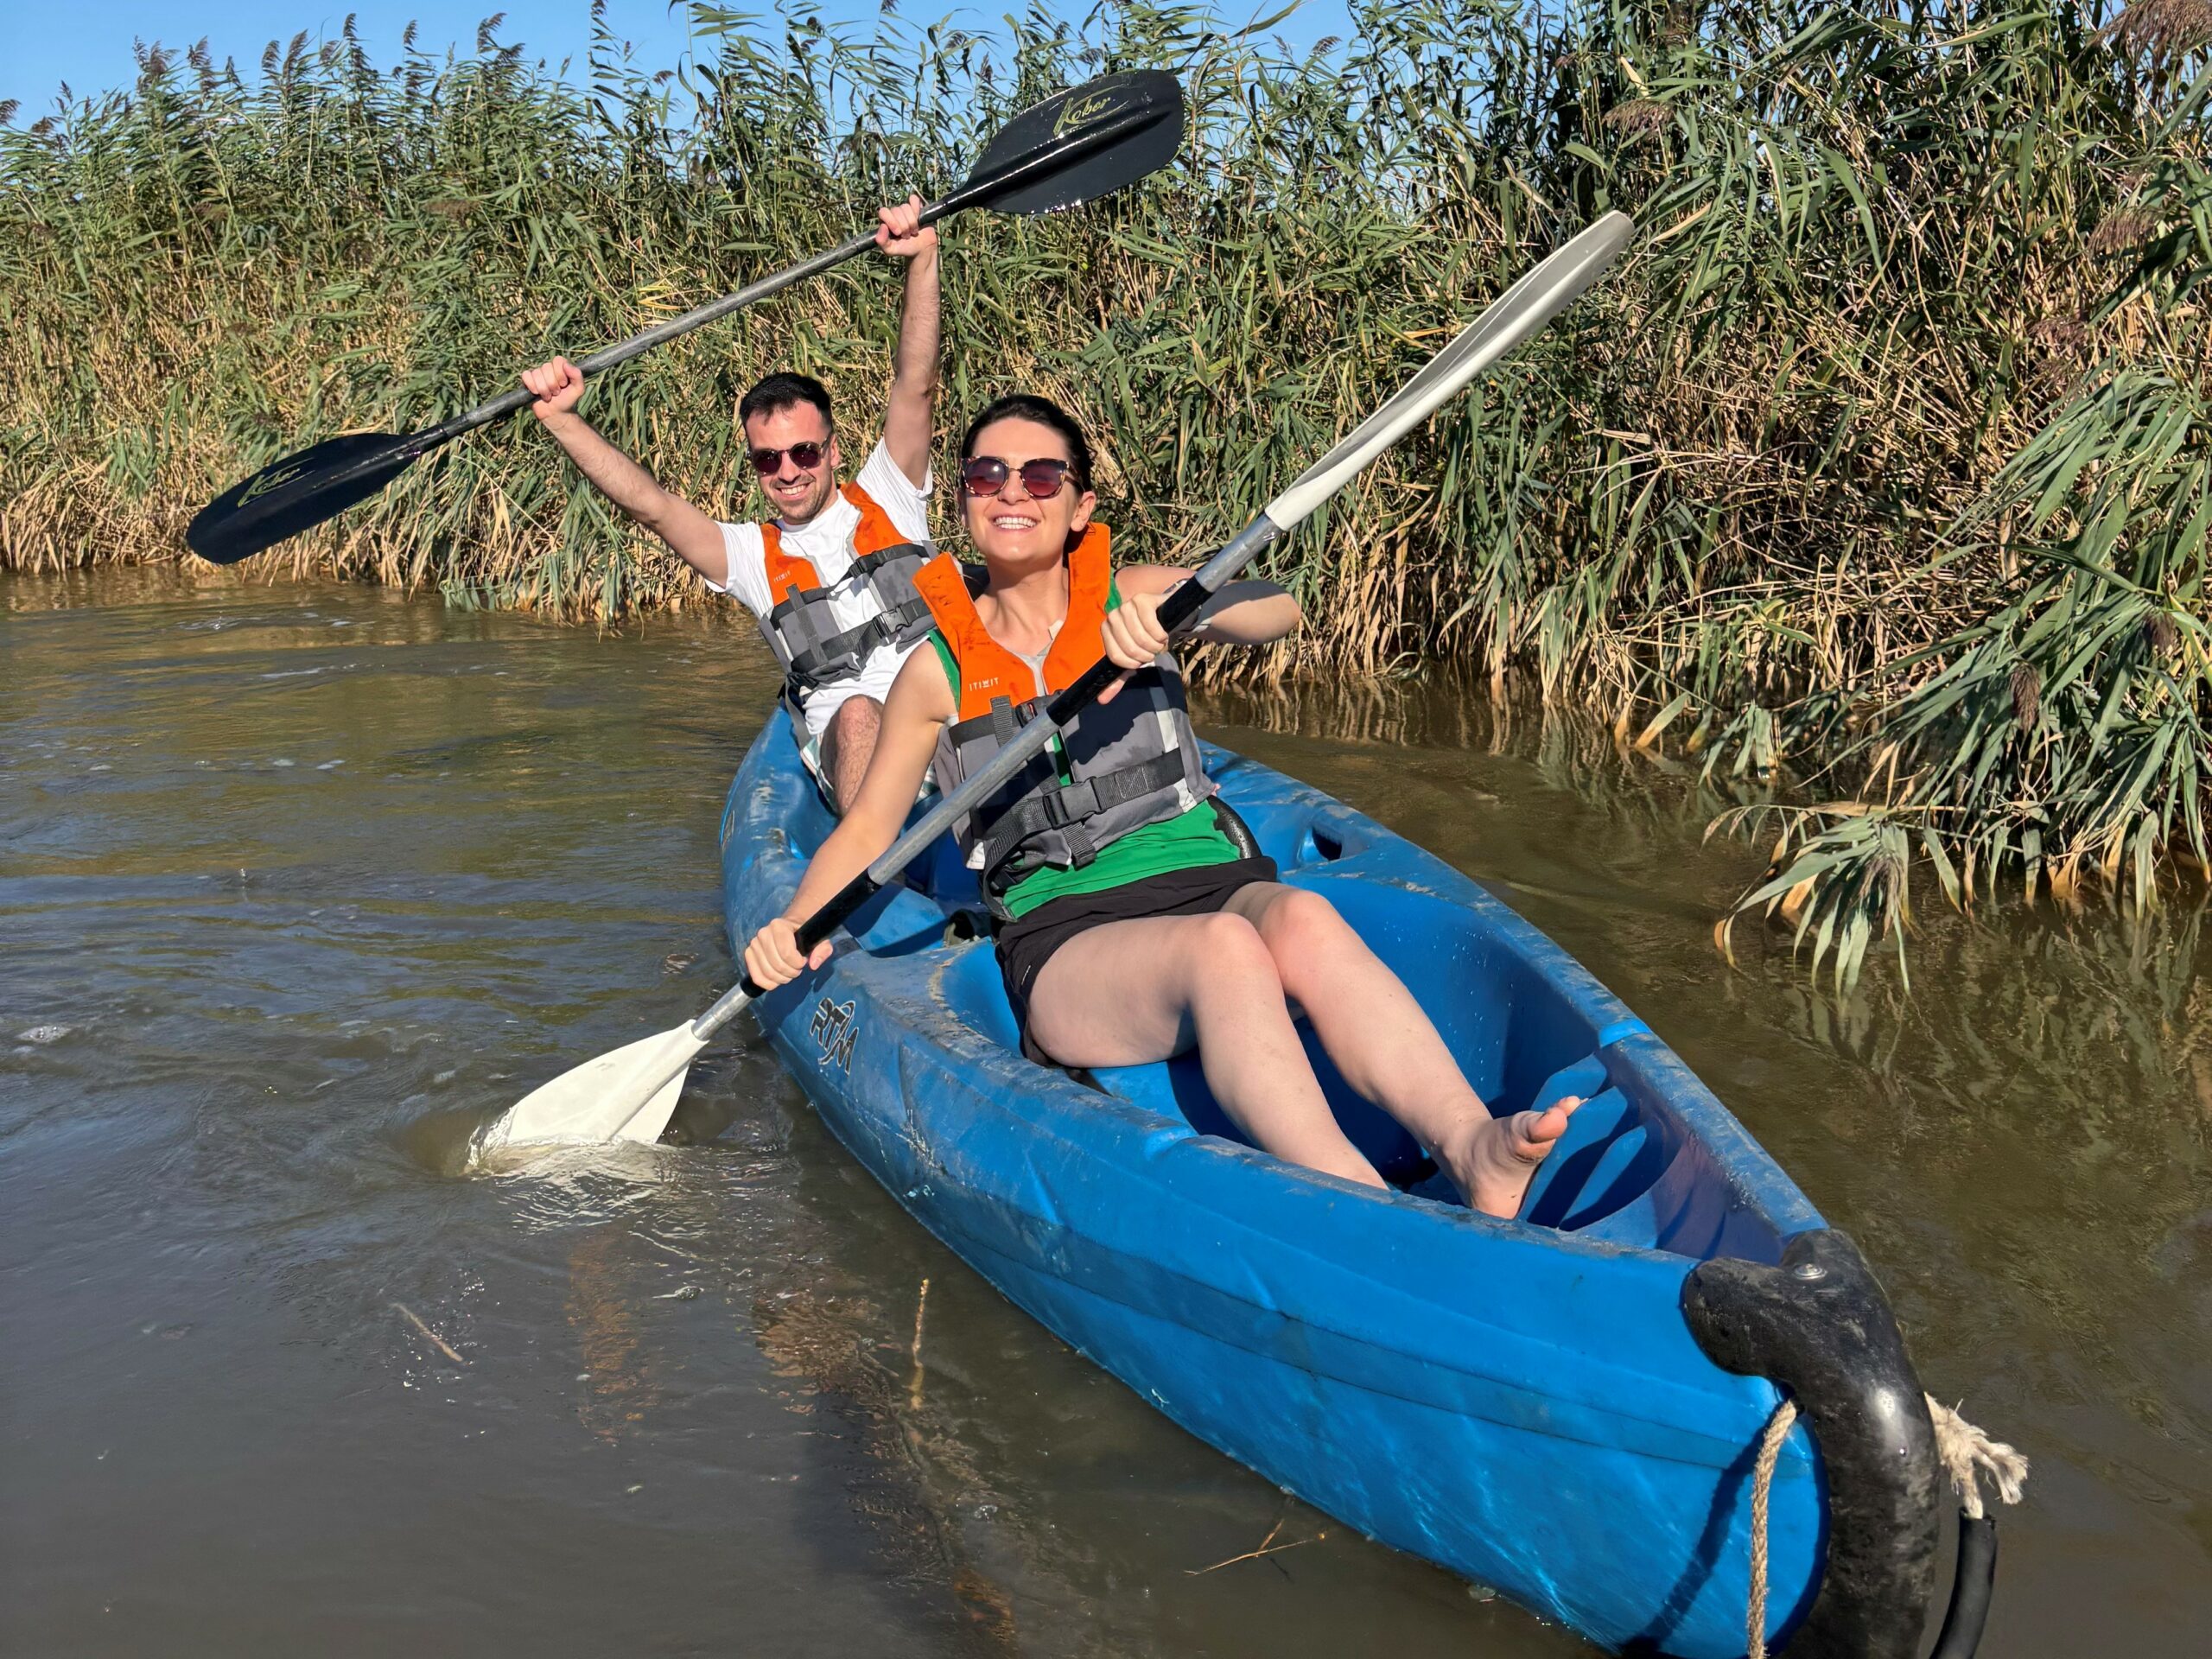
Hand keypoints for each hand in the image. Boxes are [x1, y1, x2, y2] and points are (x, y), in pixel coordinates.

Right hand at [521, 356, 585, 423]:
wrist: (556, 414)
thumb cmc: (567, 400)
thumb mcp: (578, 389)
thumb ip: (577, 375)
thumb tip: (566, 364)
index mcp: (561, 366)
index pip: (557, 360)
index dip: (560, 373)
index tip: (564, 384)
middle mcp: (548, 368)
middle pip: (546, 367)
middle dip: (552, 384)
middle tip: (556, 393)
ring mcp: (537, 374)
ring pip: (536, 373)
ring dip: (543, 389)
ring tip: (548, 396)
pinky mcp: (528, 380)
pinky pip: (526, 376)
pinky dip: (532, 386)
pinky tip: (537, 393)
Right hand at [743, 915, 832, 989]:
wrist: (789, 927)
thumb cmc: (804, 934)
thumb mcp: (819, 938)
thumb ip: (822, 949)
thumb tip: (813, 964)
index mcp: (779, 925)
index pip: (786, 954)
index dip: (798, 963)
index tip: (803, 961)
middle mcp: (763, 933)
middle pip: (777, 965)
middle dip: (791, 973)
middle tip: (797, 969)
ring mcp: (754, 944)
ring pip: (767, 973)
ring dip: (781, 979)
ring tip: (789, 973)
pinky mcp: (749, 954)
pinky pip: (756, 977)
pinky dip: (768, 984)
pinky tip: (777, 981)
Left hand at [875, 194, 936, 259]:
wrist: (922, 249)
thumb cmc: (905, 249)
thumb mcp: (891, 250)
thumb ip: (882, 241)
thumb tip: (883, 226)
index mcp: (885, 221)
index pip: (884, 212)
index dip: (891, 221)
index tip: (898, 232)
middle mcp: (894, 213)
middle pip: (896, 210)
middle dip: (904, 226)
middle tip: (906, 236)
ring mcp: (905, 210)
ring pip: (906, 207)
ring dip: (912, 222)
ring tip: (913, 232)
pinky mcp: (916, 207)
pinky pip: (914, 199)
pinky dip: (916, 208)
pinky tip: (918, 219)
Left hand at [1097, 587, 1171, 703]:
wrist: (1165, 617)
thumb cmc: (1145, 639)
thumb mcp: (1131, 660)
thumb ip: (1117, 679)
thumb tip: (1102, 700)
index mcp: (1106, 630)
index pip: (1115, 656)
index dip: (1132, 664)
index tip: (1141, 662)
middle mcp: (1113, 616)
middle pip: (1129, 648)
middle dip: (1146, 655)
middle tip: (1153, 652)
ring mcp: (1127, 606)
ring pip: (1141, 637)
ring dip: (1155, 646)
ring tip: (1158, 644)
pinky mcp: (1142, 599)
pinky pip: (1151, 624)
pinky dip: (1161, 635)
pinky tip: (1163, 633)